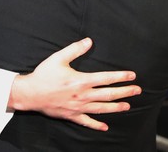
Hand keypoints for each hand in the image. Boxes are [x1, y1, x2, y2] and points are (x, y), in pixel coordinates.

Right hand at [8, 37, 140, 130]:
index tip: (132, 75)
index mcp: (81, 81)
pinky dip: (96, 125)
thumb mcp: (58, 58)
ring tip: (127, 106)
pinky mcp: (71, 115)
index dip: (121, 76)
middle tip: (137, 90)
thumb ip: (75, 49)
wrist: (30, 94)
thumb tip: (89, 41)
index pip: (106, 78)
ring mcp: (78, 107)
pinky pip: (86, 122)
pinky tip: (105, 127)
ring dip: (115, 107)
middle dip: (124, 92)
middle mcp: (82, 95)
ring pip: (101, 108)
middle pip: (108, 94)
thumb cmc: (44, 75)